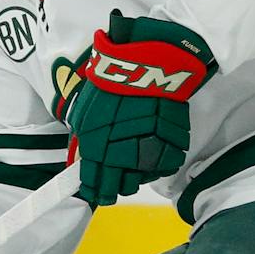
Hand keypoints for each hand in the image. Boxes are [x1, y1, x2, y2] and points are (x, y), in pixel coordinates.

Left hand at [57, 11, 214, 206]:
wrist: (146, 63)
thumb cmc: (110, 81)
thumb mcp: (85, 112)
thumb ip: (84, 140)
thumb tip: (85, 159)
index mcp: (95, 149)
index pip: (94, 183)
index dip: (95, 189)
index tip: (97, 191)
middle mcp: (121, 156)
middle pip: (119, 187)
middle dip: (115, 186)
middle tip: (115, 181)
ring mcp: (147, 152)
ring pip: (141, 179)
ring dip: (136, 176)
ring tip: (133, 167)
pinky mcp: (170, 145)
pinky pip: (162, 166)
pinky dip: (156, 165)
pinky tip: (150, 157)